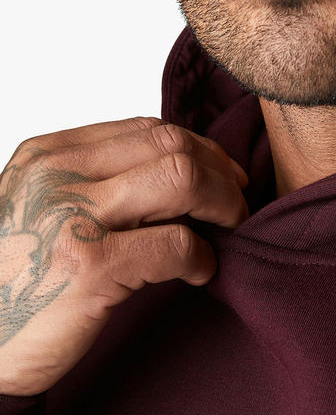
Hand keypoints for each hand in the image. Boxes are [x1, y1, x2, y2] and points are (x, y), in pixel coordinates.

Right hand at [0, 116, 248, 395]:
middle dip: (221, 175)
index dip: (201, 151)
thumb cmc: (17, 285)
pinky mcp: (89, 267)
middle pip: (171, 145)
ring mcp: (71, 217)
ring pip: (182, 179)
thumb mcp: (41, 213)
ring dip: (222, 206)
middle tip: (236, 208)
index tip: (225, 177)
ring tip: (227, 233)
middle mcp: (57, 176)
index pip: (146, 129)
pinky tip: (198, 273)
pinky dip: (203, 259)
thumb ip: (94, 186)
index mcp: (47, 157)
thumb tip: (178, 173)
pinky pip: (177, 244)